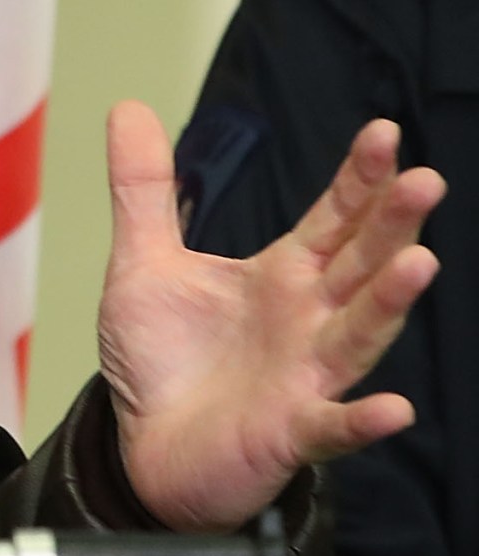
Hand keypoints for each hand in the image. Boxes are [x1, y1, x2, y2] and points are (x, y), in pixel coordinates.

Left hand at [97, 102, 442, 532]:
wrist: (146, 448)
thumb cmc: (164, 360)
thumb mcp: (144, 263)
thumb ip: (144, 190)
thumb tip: (130, 107)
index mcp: (284, 276)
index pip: (334, 218)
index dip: (359, 178)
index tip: (385, 132)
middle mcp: (310, 321)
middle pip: (360, 265)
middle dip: (392, 224)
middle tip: (425, 180)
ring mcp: (307, 377)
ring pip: (359, 335)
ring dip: (390, 303)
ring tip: (421, 263)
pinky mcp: (291, 432)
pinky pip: (333, 426)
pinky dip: (362, 420)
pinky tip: (392, 409)